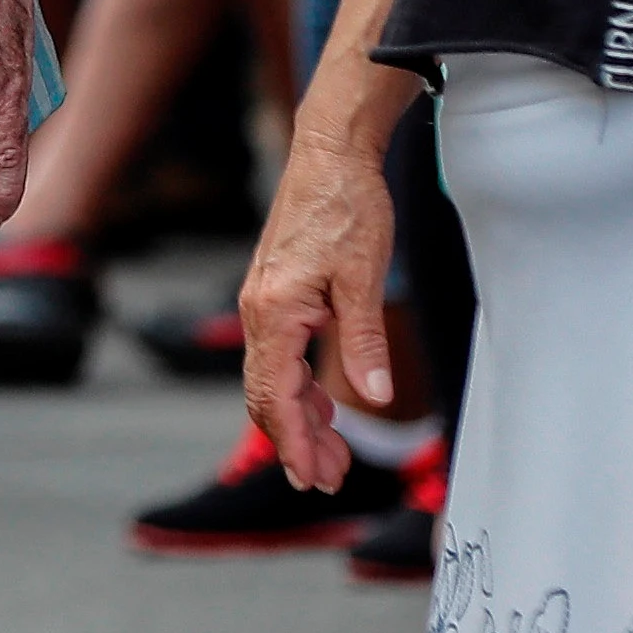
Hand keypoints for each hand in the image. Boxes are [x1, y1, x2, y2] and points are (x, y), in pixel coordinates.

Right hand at [239, 129, 400, 493]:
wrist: (330, 151)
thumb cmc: (347, 204)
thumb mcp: (364, 276)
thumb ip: (365, 340)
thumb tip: (373, 396)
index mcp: (275, 313)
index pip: (275, 397)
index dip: (293, 444)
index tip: (311, 479)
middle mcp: (259, 313)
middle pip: (266, 397)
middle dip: (296, 442)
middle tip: (329, 480)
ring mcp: (264, 304)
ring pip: (271, 380)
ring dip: (299, 419)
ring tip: (334, 454)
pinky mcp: (276, 295)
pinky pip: (280, 357)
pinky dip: (300, 388)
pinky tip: (328, 404)